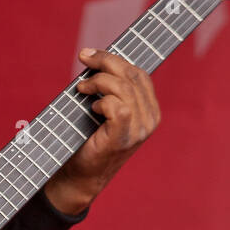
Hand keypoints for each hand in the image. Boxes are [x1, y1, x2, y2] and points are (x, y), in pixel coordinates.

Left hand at [44, 46, 160, 213]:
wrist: (80, 176)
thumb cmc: (88, 141)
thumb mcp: (103, 109)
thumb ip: (108, 88)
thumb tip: (94, 57)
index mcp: (150, 110)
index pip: (139, 74)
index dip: (115, 59)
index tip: (90, 53)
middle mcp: (150, 119)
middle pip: (132, 76)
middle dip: (105, 61)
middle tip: (83, 58)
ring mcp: (140, 130)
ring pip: (124, 88)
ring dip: (98, 81)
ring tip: (82, 88)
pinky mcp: (125, 137)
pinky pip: (118, 106)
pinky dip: (102, 101)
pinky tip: (91, 108)